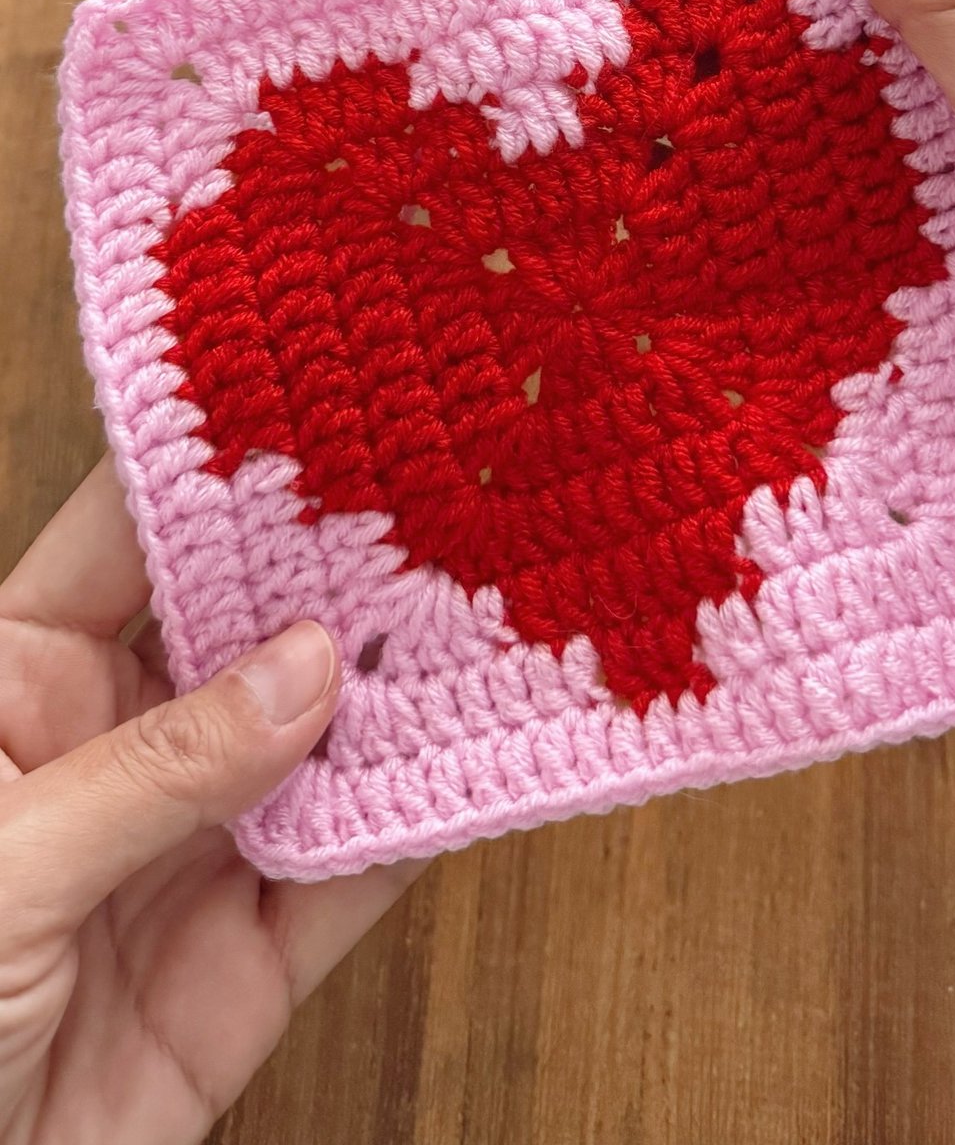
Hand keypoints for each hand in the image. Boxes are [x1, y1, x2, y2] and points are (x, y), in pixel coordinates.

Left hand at [0, 460, 420, 1144]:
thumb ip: (156, 768)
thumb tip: (304, 672)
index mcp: (14, 688)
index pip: (124, 544)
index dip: (215, 474)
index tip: (316, 408)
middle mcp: (109, 751)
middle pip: (240, 631)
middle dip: (332, 569)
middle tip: (439, 499)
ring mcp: (184, 852)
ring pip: (314, 743)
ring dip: (398, 685)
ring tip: (489, 602)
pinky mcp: (244, 963)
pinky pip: (350, 874)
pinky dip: (422, 818)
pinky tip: (480, 749)